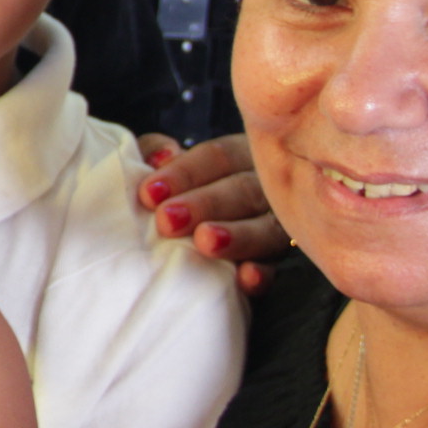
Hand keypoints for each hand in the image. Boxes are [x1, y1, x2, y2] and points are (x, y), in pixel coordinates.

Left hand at [135, 131, 287, 294]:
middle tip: (169, 221)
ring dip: (237, 236)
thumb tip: (160, 156)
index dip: (185, 173)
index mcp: (241, 155)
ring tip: (205, 243)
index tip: (150, 193)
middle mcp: (268, 186)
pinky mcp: (273, 262)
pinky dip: (262, 273)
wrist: (189, 237)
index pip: (219, 157)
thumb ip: (154, 151)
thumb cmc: (173, 190)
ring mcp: (276, 225)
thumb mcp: (163, 162)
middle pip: (244, 190)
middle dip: (205, 204)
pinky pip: (274, 268)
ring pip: (266, 228)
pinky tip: (246, 277)